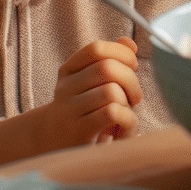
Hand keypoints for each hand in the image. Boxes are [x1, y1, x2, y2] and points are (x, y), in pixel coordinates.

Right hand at [0, 37, 141, 164]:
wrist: (55, 145)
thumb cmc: (83, 109)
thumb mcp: (93, 82)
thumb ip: (111, 59)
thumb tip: (129, 43)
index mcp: (68, 70)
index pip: (96, 49)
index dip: (121, 53)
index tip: (132, 66)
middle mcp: (65, 88)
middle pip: (106, 68)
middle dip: (130, 78)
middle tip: (135, 95)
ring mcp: (69, 111)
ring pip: (111, 91)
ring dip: (127, 101)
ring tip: (126, 111)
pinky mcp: (79, 132)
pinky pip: (112, 113)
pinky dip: (126, 116)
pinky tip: (122, 126)